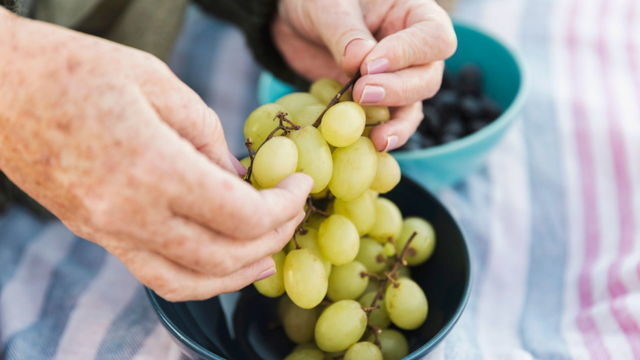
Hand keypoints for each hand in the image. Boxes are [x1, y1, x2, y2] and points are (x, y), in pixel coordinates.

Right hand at [0, 11, 311, 301]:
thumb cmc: (75, 70)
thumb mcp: (156, 81)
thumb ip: (207, 134)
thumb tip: (238, 175)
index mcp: (152, 170)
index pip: (242, 215)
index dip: (284, 205)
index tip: (301, 183)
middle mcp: (130, 215)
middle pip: (225, 254)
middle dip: (273, 237)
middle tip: (293, 214)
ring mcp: (109, 232)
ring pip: (190, 281)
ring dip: (239, 274)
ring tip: (270, 257)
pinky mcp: (97, 234)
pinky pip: (156, 276)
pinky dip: (198, 280)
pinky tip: (221, 265)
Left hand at [273, 0, 455, 150]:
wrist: (296, 24)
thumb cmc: (317, 1)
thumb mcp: (328, 7)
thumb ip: (344, 32)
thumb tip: (358, 61)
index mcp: (413, 14)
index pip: (433, 38)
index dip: (408, 54)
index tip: (370, 64)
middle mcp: (414, 50)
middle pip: (428, 77)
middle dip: (398, 89)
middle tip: (362, 92)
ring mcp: (399, 78)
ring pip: (413, 106)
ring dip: (396, 122)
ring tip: (377, 137)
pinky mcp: (378, 102)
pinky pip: (389, 121)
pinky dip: (381, 134)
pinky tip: (370, 144)